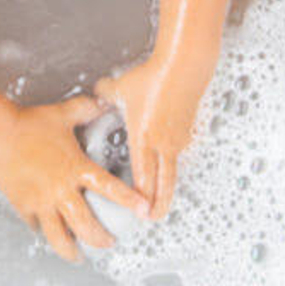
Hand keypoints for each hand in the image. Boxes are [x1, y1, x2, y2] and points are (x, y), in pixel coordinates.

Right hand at [0, 95, 150, 262]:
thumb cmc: (30, 125)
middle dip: (101, 239)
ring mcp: (43, 202)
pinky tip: (46, 232)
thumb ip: (85, 109)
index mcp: (76, 168)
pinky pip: (36, 226)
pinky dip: (42, 231)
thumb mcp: (63, 114)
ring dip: (72, 250)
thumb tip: (102, 102)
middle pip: (87, 226)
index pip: (110, 188)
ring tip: (78, 256)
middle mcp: (62, 190)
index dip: (129, 201)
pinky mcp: (25, 206)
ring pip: (60, 237)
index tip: (144, 211)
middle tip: (109, 242)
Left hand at [93, 60, 197, 219]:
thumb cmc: (153, 77)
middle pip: (161, 184)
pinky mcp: (188, 131)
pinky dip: (174, 168)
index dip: (139, 198)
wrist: (183, 66)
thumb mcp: (120, 87)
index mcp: (143, 137)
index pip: (141, 176)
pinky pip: (180, 156)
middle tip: (153, 219)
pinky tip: (170, 170)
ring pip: (172, 173)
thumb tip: (97, 96)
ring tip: (162, 203)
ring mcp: (178, 139)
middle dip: (157, 205)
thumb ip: (104, 94)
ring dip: (167, 189)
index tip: (137, 212)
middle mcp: (162, 143)